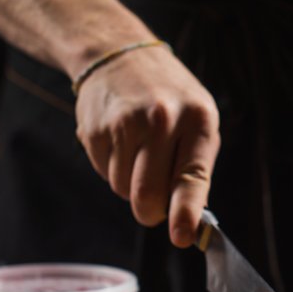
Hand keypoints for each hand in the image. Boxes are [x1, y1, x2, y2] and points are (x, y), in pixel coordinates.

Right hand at [74, 43, 219, 246]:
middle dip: (151, 211)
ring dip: (131, 185)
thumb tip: (190, 224)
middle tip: (154, 205)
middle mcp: (161, 120)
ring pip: (124, 190)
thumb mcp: (197, 119)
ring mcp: (124, 123)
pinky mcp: (94, 129)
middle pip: (148, 195)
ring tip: (138, 151)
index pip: (191, 178)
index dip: (185, 213)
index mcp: (197, 120)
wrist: (119, 54)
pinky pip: (103, 174)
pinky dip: (112, 168)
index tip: (182, 237)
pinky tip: (119, 140)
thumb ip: (195, 168)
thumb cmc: (168, 96)